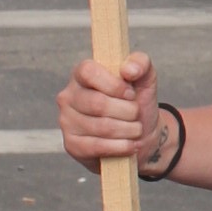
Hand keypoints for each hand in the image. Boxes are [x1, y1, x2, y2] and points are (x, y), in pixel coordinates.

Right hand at [59, 48, 159, 172]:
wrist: (140, 135)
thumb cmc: (137, 103)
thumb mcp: (144, 79)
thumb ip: (141, 63)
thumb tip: (129, 69)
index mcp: (82, 74)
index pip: (88, 72)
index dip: (114, 84)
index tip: (131, 94)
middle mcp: (69, 96)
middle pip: (97, 103)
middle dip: (127, 111)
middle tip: (136, 114)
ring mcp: (67, 121)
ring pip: (101, 127)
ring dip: (127, 130)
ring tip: (136, 129)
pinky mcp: (71, 145)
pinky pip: (97, 146)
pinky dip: (120, 147)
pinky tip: (130, 145)